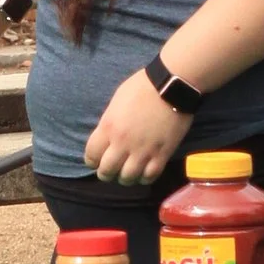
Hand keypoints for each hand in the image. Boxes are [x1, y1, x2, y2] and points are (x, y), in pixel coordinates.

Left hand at [82, 69, 192, 185]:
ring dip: (125, 178)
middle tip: (110, 170)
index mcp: (108, 127)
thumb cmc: (141, 87)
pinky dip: (144, 178)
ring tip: (127, 174)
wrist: (171, 86)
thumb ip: (109, 123)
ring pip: (127, 178)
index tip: (95, 160)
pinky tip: (143, 173)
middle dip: (105, 173)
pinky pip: (150, 176)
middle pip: (107, 171)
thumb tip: (107, 137)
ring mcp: (143, 151)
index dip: (92, 160)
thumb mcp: (116, 102)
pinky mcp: (162, 154)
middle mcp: (122, 143)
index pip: (91, 155)